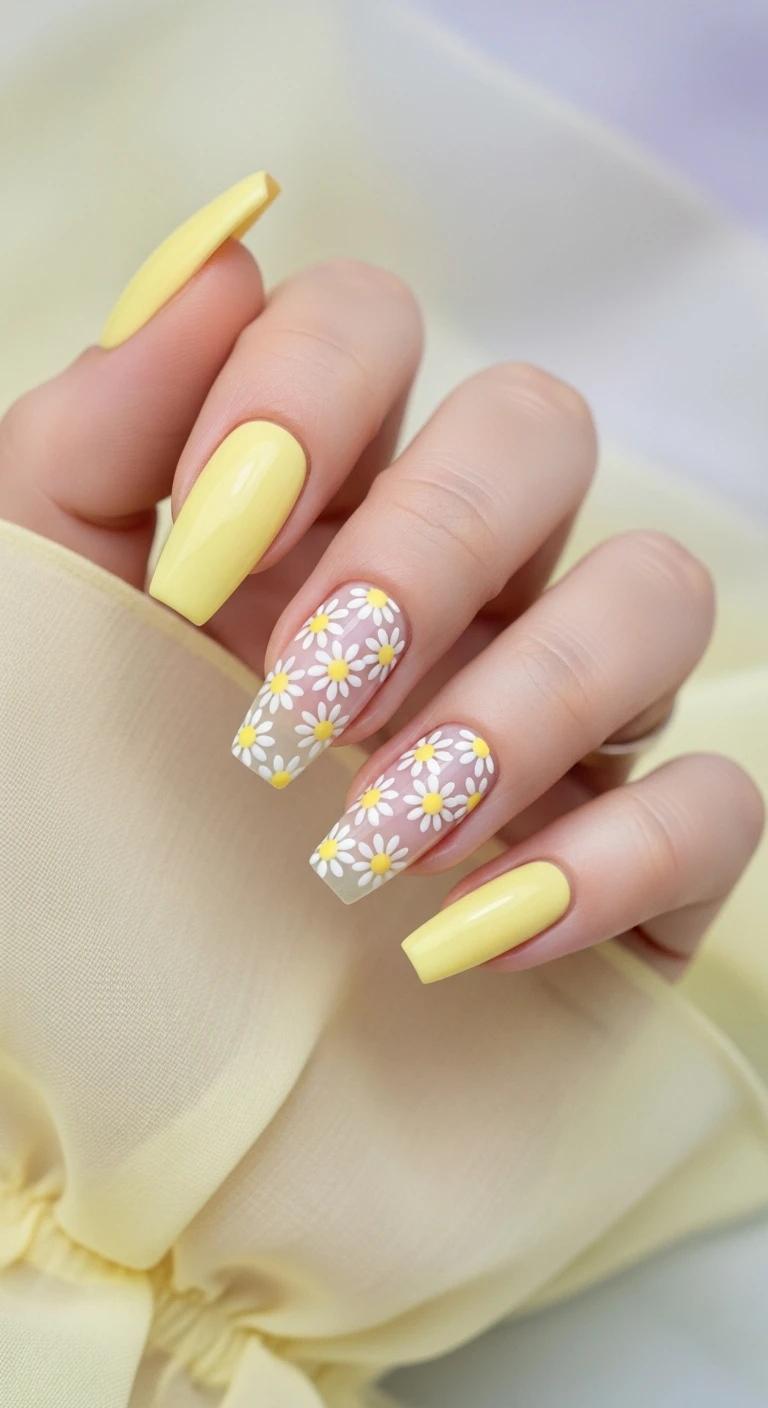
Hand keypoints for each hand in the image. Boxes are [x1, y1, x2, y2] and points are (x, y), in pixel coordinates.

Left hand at [1, 175, 761, 982]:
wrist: (116, 1120)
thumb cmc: (53, 878)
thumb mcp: (28, 639)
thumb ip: (87, 446)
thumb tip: (219, 254)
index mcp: (296, 520)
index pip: (368, 330)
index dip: (303, 391)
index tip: (199, 554)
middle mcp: (442, 594)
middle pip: (538, 431)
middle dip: (429, 542)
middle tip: (306, 697)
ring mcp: (549, 725)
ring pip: (657, 593)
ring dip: (530, 696)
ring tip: (382, 833)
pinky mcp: (629, 871)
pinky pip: (714, 803)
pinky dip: (618, 853)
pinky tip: (482, 931)